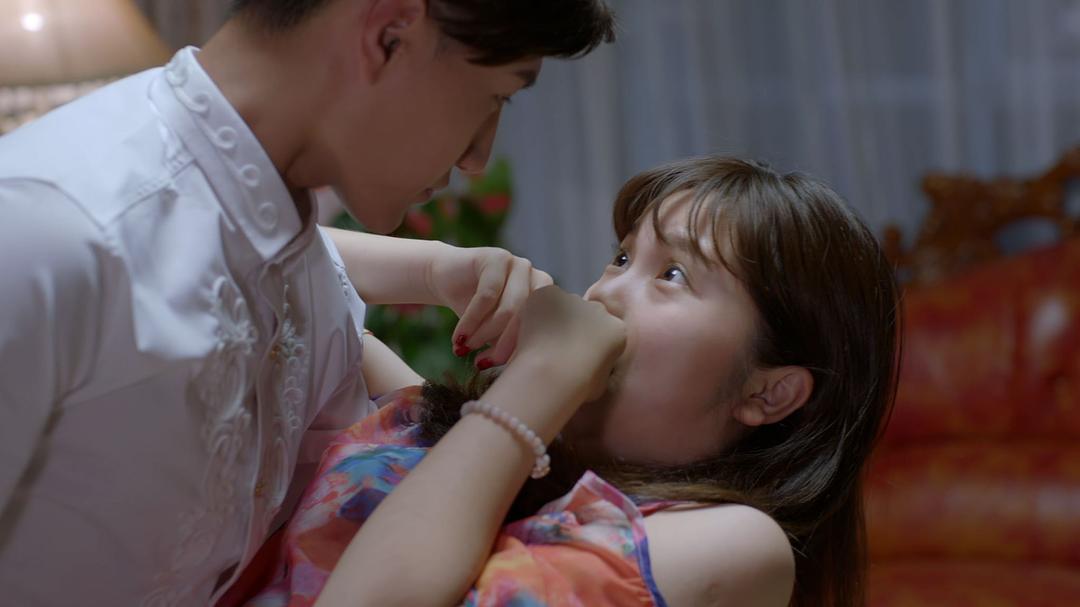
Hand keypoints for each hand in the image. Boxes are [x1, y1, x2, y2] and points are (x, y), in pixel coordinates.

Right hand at [427, 246, 552, 365]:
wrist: (447, 279)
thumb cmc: (478, 313)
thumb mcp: (498, 333)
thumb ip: (511, 346)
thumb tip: (520, 372)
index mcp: (548, 298)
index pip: (543, 330)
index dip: (524, 352)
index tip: (505, 373)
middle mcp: (539, 279)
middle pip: (529, 320)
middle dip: (504, 345)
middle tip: (482, 363)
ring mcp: (520, 265)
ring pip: (509, 308)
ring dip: (484, 333)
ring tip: (466, 348)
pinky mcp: (497, 257)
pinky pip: (487, 295)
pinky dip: (471, 320)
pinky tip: (458, 337)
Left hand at [512, 286, 625, 403]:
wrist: (553, 371)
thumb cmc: (579, 385)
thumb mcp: (600, 383)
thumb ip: (598, 366)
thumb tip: (589, 365)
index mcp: (617, 330)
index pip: (606, 332)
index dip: (591, 343)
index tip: (578, 355)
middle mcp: (599, 309)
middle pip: (587, 314)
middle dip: (576, 327)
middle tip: (558, 347)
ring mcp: (573, 298)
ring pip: (564, 307)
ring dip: (555, 320)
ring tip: (539, 342)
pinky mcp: (549, 292)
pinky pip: (542, 301)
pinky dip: (534, 314)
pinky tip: (525, 333)